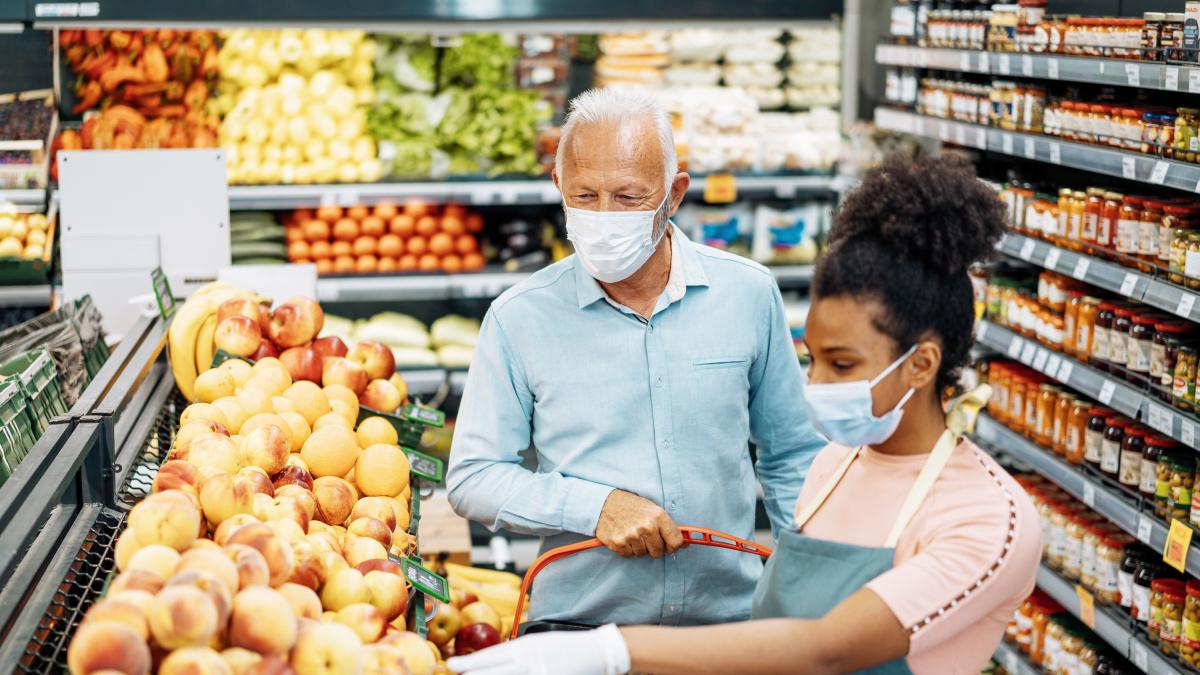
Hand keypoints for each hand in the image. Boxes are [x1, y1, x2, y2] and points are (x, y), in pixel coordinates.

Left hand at [447, 624, 629, 674]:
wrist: (597, 652)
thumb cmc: (565, 647)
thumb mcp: (537, 642)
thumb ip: (516, 653)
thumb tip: (492, 662)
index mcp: (525, 647)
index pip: (491, 656)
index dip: (470, 663)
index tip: (453, 665)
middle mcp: (529, 661)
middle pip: (493, 673)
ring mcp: (540, 674)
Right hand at [595, 490, 683, 557]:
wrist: (605, 503)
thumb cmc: (632, 506)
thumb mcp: (653, 510)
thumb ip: (668, 526)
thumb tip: (684, 544)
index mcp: (658, 516)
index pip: (675, 541)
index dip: (673, 546)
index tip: (669, 545)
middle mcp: (646, 527)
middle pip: (658, 552)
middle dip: (654, 547)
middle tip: (646, 536)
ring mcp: (631, 536)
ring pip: (642, 554)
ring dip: (639, 547)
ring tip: (633, 533)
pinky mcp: (618, 543)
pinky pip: (629, 555)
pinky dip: (627, 549)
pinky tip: (624, 537)